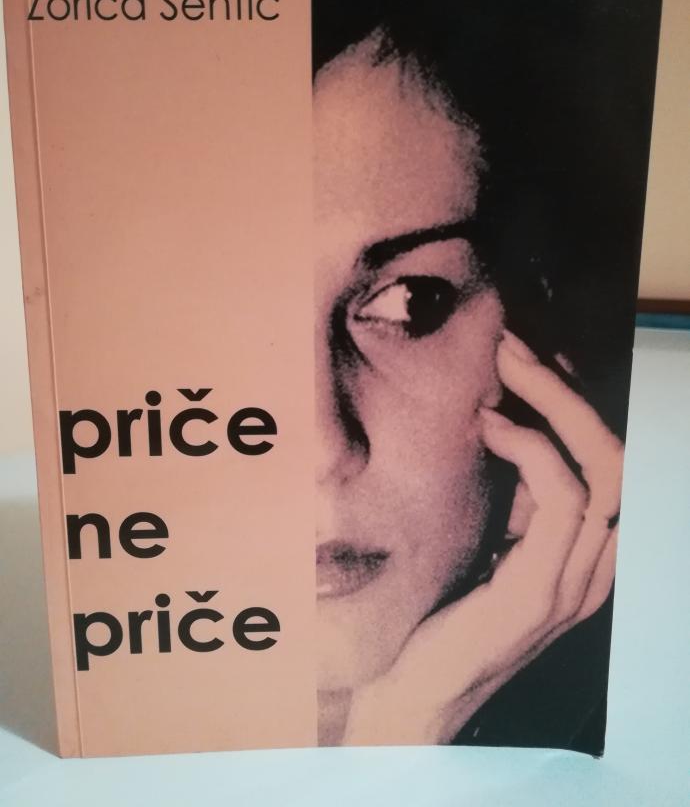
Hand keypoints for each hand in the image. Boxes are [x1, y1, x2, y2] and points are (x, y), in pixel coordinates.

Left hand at [342, 330, 622, 744]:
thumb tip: (503, 423)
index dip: (575, 402)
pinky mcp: (541, 593)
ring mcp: (575, 583)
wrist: (412, 698)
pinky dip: (533, 447)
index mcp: (584, 553)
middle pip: (619, 455)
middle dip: (569, 389)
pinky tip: (491, 426)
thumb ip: (514, 500)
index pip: (608, 461)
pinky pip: (564, 500)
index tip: (524, 360)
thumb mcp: (487, 542)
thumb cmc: (439, 612)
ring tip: (504, 367)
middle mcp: (594, 566)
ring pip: (605, 468)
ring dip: (554, 402)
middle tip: (514, 345)